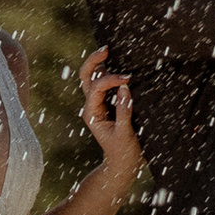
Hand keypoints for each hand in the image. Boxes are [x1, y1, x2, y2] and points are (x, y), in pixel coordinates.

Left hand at [80, 46, 138, 187]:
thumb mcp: (125, 133)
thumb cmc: (124, 152)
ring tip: (111, 53)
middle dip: (93, 61)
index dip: (111, 79)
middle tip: (107, 49)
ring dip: (99, 65)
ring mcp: (98, 104)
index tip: (129, 78)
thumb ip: (124, 111)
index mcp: (91, 113)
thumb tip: (124, 87)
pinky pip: (104, 84)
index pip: (96, 87)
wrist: (123, 165)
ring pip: (92, 78)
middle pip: (85, 77)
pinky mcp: (107, 104)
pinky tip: (118, 65)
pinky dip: (109, 73)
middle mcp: (92, 106)